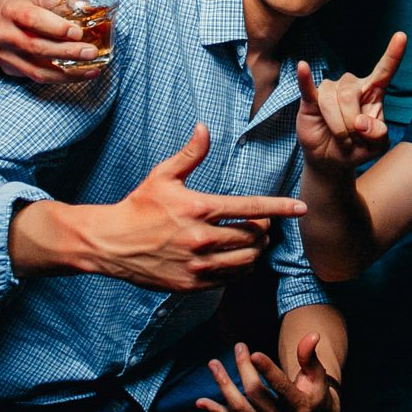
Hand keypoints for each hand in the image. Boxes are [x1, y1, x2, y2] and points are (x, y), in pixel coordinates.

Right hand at [0, 0, 100, 83]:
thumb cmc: (18, 1)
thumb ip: (60, 2)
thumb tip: (90, 10)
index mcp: (10, 10)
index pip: (33, 20)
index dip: (56, 28)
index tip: (78, 33)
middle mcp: (4, 34)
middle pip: (37, 48)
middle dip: (68, 52)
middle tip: (92, 52)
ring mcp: (4, 55)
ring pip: (37, 70)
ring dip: (68, 73)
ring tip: (92, 69)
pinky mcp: (8, 68)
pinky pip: (36, 76)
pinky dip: (59, 77)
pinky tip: (78, 74)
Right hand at [91, 124, 307, 292]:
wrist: (110, 243)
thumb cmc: (138, 206)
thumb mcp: (163, 176)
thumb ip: (189, 153)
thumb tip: (204, 127)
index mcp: (199, 208)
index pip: (251, 207)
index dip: (280, 207)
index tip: (301, 208)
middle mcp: (202, 238)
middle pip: (254, 236)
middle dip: (266, 230)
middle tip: (264, 225)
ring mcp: (197, 265)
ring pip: (246, 261)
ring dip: (256, 251)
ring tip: (254, 243)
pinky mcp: (191, 284)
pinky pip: (228, 279)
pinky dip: (238, 269)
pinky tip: (236, 260)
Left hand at [197, 332, 340, 411]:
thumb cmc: (315, 391)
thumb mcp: (317, 374)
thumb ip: (310, 356)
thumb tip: (312, 335)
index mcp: (301, 407)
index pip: (282, 388)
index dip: (267, 370)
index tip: (253, 353)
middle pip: (256, 394)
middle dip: (244, 368)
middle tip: (239, 346)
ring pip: (240, 409)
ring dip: (224, 385)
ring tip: (213, 364)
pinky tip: (200, 402)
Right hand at [295, 32, 405, 176]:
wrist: (332, 160)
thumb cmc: (357, 147)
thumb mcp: (377, 146)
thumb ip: (378, 134)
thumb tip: (362, 122)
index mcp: (373, 93)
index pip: (384, 71)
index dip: (393, 54)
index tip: (401, 36)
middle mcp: (351, 86)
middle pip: (350, 95)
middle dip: (350, 124)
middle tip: (352, 141)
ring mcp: (330, 91)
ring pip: (331, 101)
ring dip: (337, 127)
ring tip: (340, 139)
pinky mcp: (311, 99)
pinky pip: (308, 87)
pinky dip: (305, 78)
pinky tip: (303, 67)